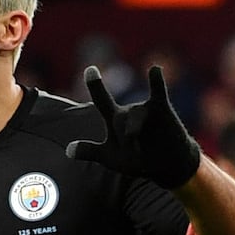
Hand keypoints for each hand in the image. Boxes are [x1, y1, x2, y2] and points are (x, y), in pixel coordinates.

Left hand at [66, 65, 199, 188]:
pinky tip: (154, 69)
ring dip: (134, 134)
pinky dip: (156, 82)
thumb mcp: (110, 158)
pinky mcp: (162, 110)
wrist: (167, 166)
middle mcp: (129, 111)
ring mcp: (145, 109)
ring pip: (134, 118)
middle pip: (117, 116)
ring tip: (139, 150)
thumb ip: (89, 151)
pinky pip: (158, 92)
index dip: (95, 85)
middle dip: (123, 137)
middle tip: (129, 149)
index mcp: (115, 118)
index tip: (90, 68)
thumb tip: (67, 150)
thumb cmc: (137, 159)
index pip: (102, 99)